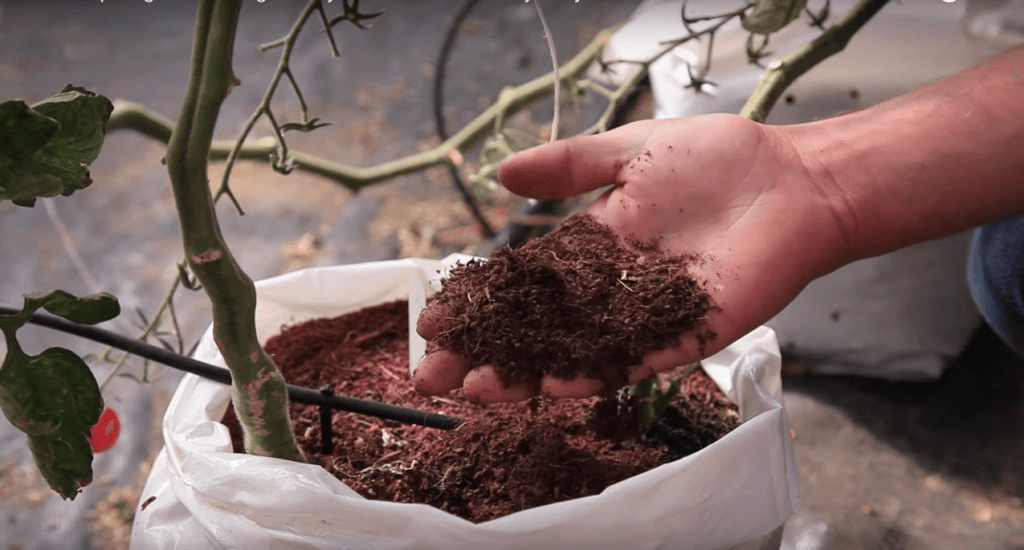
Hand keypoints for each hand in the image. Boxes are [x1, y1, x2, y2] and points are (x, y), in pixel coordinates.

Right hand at [415, 114, 848, 401]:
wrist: (795, 181)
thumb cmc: (719, 160)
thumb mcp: (629, 152)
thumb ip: (568, 166)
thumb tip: (500, 175)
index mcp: (593, 247)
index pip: (522, 283)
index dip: (479, 303)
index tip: (434, 322)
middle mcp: (611, 289)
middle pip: (537, 327)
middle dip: (486, 351)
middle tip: (434, 375)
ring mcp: (646, 316)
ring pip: (575, 351)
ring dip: (526, 374)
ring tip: (478, 389)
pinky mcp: (685, 332)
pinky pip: (633, 359)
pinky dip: (595, 373)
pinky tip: (554, 384)